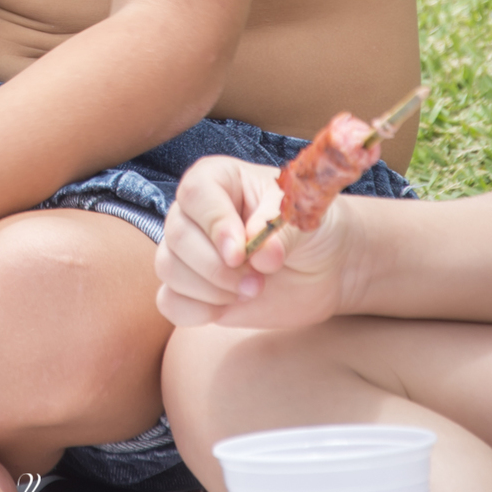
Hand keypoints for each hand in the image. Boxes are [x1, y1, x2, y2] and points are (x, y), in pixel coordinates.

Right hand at [155, 155, 355, 329]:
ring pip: (169, 268)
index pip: (195, 193)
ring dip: (211, 290)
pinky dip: (196, 311)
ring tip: (251, 289)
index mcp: (218, 180)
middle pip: (177, 235)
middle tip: (258, 279)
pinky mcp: (190, 288)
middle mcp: (195, 212)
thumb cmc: (308, 229)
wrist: (322, 266)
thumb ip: (280, 231)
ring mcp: (189, 251)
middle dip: (218, 268)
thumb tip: (260, 256)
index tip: (240, 253)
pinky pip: (170, 301)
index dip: (214, 225)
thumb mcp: (303, 218)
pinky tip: (228, 306)